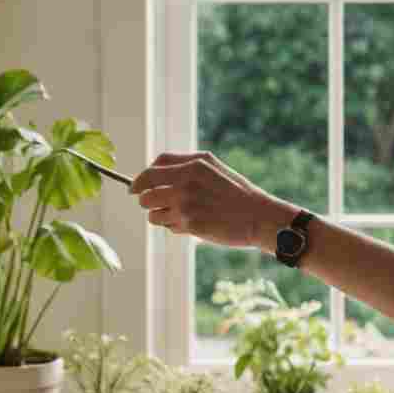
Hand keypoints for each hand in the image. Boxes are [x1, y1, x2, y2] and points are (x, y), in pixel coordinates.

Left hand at [131, 151, 296, 250]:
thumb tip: (153, 171)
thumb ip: (184, 165)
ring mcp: (186, 205)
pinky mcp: (190, 224)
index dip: (139, 180)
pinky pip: (169, 227)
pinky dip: (175, 227)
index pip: (152, 169)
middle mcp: (186, 183)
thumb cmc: (236, 192)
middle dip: (146, 201)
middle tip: (156, 205)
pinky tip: (192, 225)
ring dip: (160, 216)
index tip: (135, 188)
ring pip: (153, 214)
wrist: (258, 216)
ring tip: (179, 216)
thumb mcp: (212, 167)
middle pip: (145, 193)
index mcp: (192, 166)